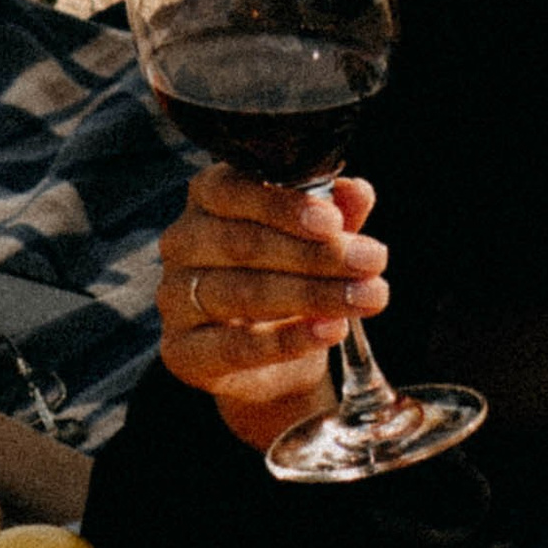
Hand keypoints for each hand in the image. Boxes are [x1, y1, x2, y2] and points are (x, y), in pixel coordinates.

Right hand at [157, 166, 387, 449]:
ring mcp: (175, 297)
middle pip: (244, 244)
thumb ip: (336, 213)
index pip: (234, 190)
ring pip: (242, 292)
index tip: (333, 223)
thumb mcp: (318, 238)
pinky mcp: (182, 351)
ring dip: (313, 294)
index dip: (284, 206)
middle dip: (315, 254)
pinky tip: (331, 329)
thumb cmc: (288, 274)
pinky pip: (236, 346)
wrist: (272, 356)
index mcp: (209, 196)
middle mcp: (183, 242)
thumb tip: (358, 191)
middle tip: (371, 261)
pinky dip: (290, 339)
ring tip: (366, 296)